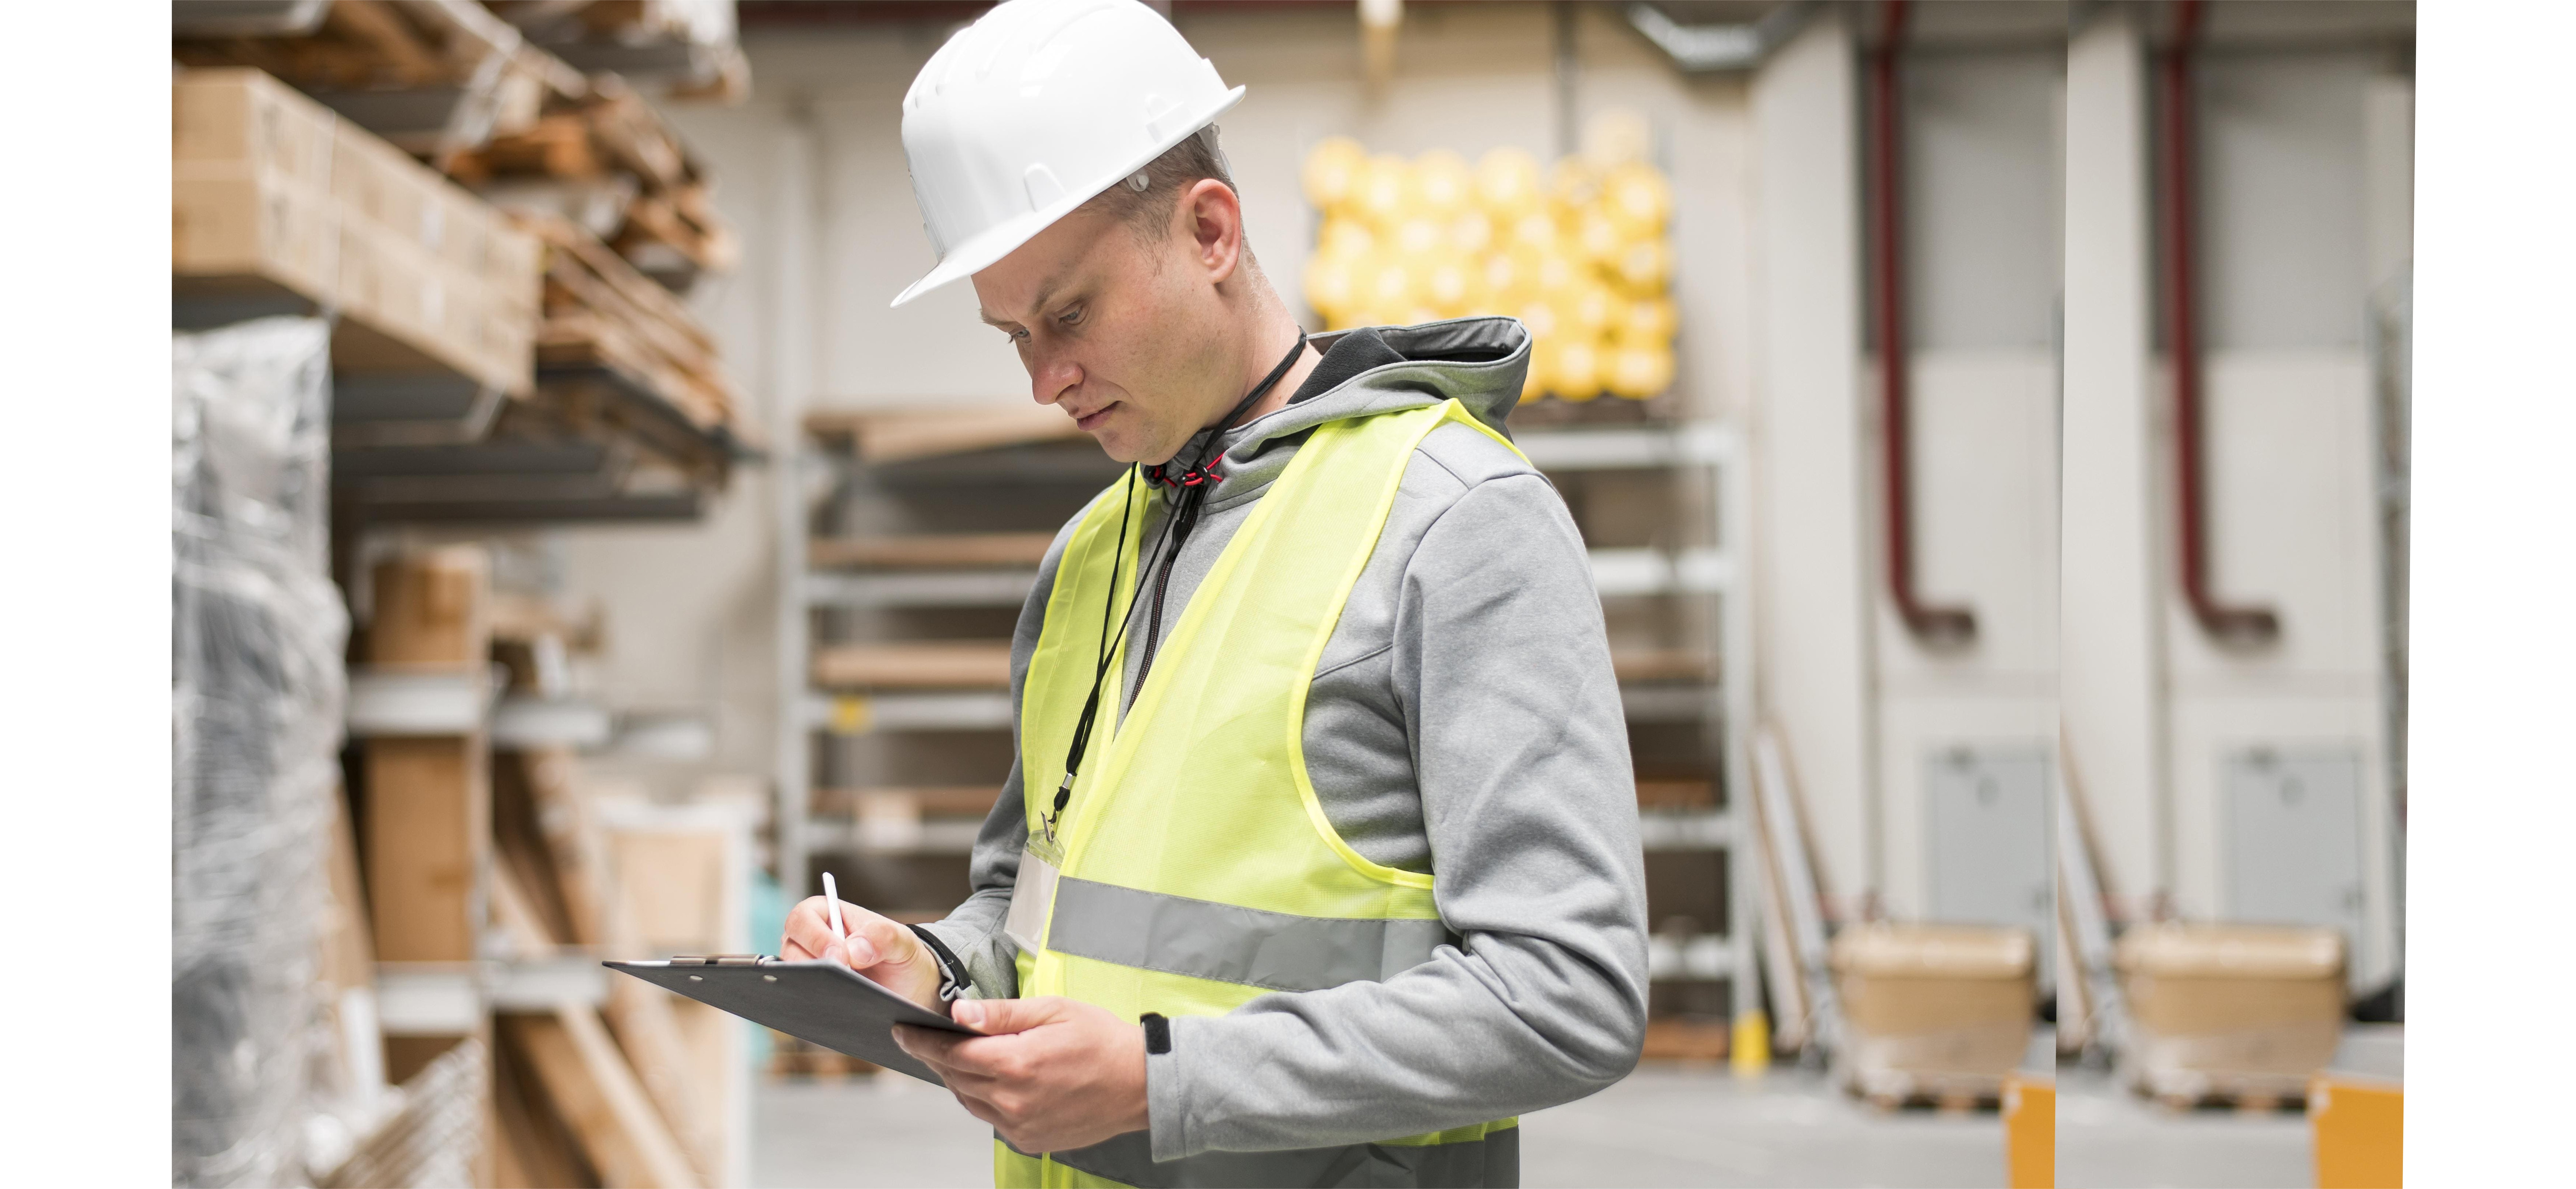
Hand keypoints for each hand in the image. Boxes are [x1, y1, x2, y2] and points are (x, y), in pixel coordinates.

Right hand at [780, 895, 946, 1014]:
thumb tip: (853, 951)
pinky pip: (802, 1000)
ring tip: (838, 996)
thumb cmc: (902, 955)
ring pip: (792, 976)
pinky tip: (833, 1011)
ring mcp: (810, 969)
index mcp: (828, 915)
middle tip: (840, 977)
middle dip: (810, 964)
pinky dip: (813, 1004)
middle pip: (790, 948)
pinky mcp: (813, 994)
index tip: (839, 957)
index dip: (815, 937)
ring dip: (811, 986)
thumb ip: (883, 938)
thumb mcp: (903, 942)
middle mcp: (812, 941)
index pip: (803, 917)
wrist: (911, 988)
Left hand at [894, 997, 1149, 1153]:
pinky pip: (989, 1117)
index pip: (952, 1053)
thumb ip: (1002, 1014)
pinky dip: (981, 1097)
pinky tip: (989, 1079)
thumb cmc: (1101, 1040)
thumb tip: (960, 1014)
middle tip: (922, 1038)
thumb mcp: (1054, 1011)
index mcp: (1018, 1063)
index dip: (922, 1041)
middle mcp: (1013, 1100)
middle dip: (935, 1056)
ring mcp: (1020, 1125)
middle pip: (955, 1077)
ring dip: (957, 1078)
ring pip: (969, 1100)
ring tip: (957, 1055)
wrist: (1141, 1084)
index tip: (901, 1031)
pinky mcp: (1029, 1140)